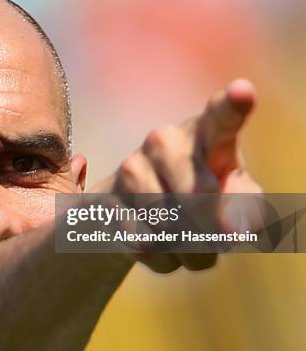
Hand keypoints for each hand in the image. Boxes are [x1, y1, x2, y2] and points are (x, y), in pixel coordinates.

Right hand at [92, 79, 261, 271]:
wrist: (144, 211)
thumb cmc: (205, 197)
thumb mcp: (237, 198)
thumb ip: (246, 208)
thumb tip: (233, 229)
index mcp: (206, 133)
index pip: (221, 117)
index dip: (233, 106)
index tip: (243, 92)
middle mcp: (164, 141)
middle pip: (200, 197)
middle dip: (213, 230)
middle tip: (219, 239)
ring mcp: (131, 166)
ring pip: (169, 225)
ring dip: (187, 250)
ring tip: (187, 241)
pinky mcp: (104, 196)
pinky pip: (141, 241)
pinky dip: (160, 258)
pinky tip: (159, 245)